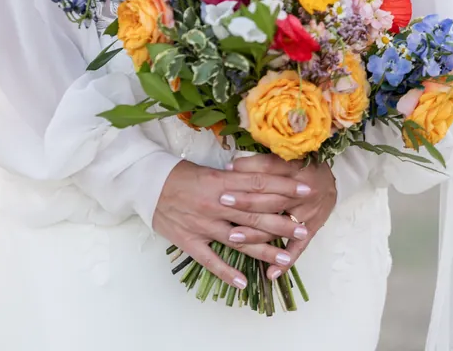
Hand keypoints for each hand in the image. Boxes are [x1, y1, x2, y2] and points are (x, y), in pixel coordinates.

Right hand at [151, 157, 320, 289]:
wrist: (147, 183)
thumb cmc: (180, 174)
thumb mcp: (210, 170)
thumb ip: (235, 178)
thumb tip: (262, 180)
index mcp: (221, 182)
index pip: (259, 184)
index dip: (284, 188)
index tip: (305, 190)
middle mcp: (216, 204)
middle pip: (254, 214)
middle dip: (281, 221)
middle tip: (303, 227)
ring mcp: (203, 224)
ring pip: (238, 239)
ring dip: (263, 249)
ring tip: (285, 257)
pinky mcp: (190, 241)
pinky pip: (210, 260)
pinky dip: (226, 272)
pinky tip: (243, 282)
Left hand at [225, 154, 336, 274]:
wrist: (332, 180)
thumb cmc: (302, 166)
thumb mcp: (283, 158)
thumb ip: (257, 163)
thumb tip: (230, 168)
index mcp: (293, 173)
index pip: (267, 177)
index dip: (244, 180)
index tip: (224, 184)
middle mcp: (300, 195)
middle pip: (270, 201)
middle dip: (245, 204)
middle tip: (223, 205)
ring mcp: (306, 215)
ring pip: (278, 227)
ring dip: (256, 234)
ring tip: (233, 237)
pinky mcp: (311, 230)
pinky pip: (298, 249)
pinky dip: (285, 262)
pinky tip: (270, 273)